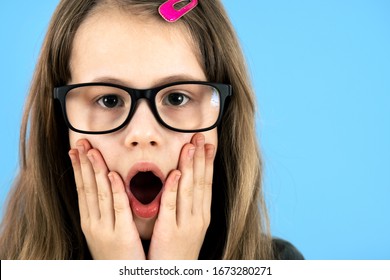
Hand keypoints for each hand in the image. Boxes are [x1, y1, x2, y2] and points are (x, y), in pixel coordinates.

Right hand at [69, 139, 144, 259]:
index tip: (76, 149)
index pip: (82, 189)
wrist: (120, 278)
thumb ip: (105, 210)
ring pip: (100, 194)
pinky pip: (118, 208)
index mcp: (89, 221)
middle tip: (80, 142)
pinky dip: (115, 190)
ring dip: (95, 170)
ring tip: (91, 151)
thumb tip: (106, 187)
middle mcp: (93, 222)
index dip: (79, 168)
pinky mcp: (121, 234)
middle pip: (87, 187)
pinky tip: (112, 175)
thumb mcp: (105, 230)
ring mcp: (105, 228)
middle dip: (83, 163)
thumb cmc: (116, 254)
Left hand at [147, 133, 214, 258]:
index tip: (208, 143)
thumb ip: (186, 206)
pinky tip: (176, 173)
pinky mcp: (170, 231)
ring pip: (189, 190)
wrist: (175, 275)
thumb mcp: (189, 226)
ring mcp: (186, 224)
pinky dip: (174, 188)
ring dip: (190, 166)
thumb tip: (183, 183)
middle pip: (200, 182)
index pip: (206, 183)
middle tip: (200, 136)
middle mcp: (198, 217)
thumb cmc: (178, 250)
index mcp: (202, 215)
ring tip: (190, 146)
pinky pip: (172, 206)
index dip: (207, 162)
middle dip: (201, 157)